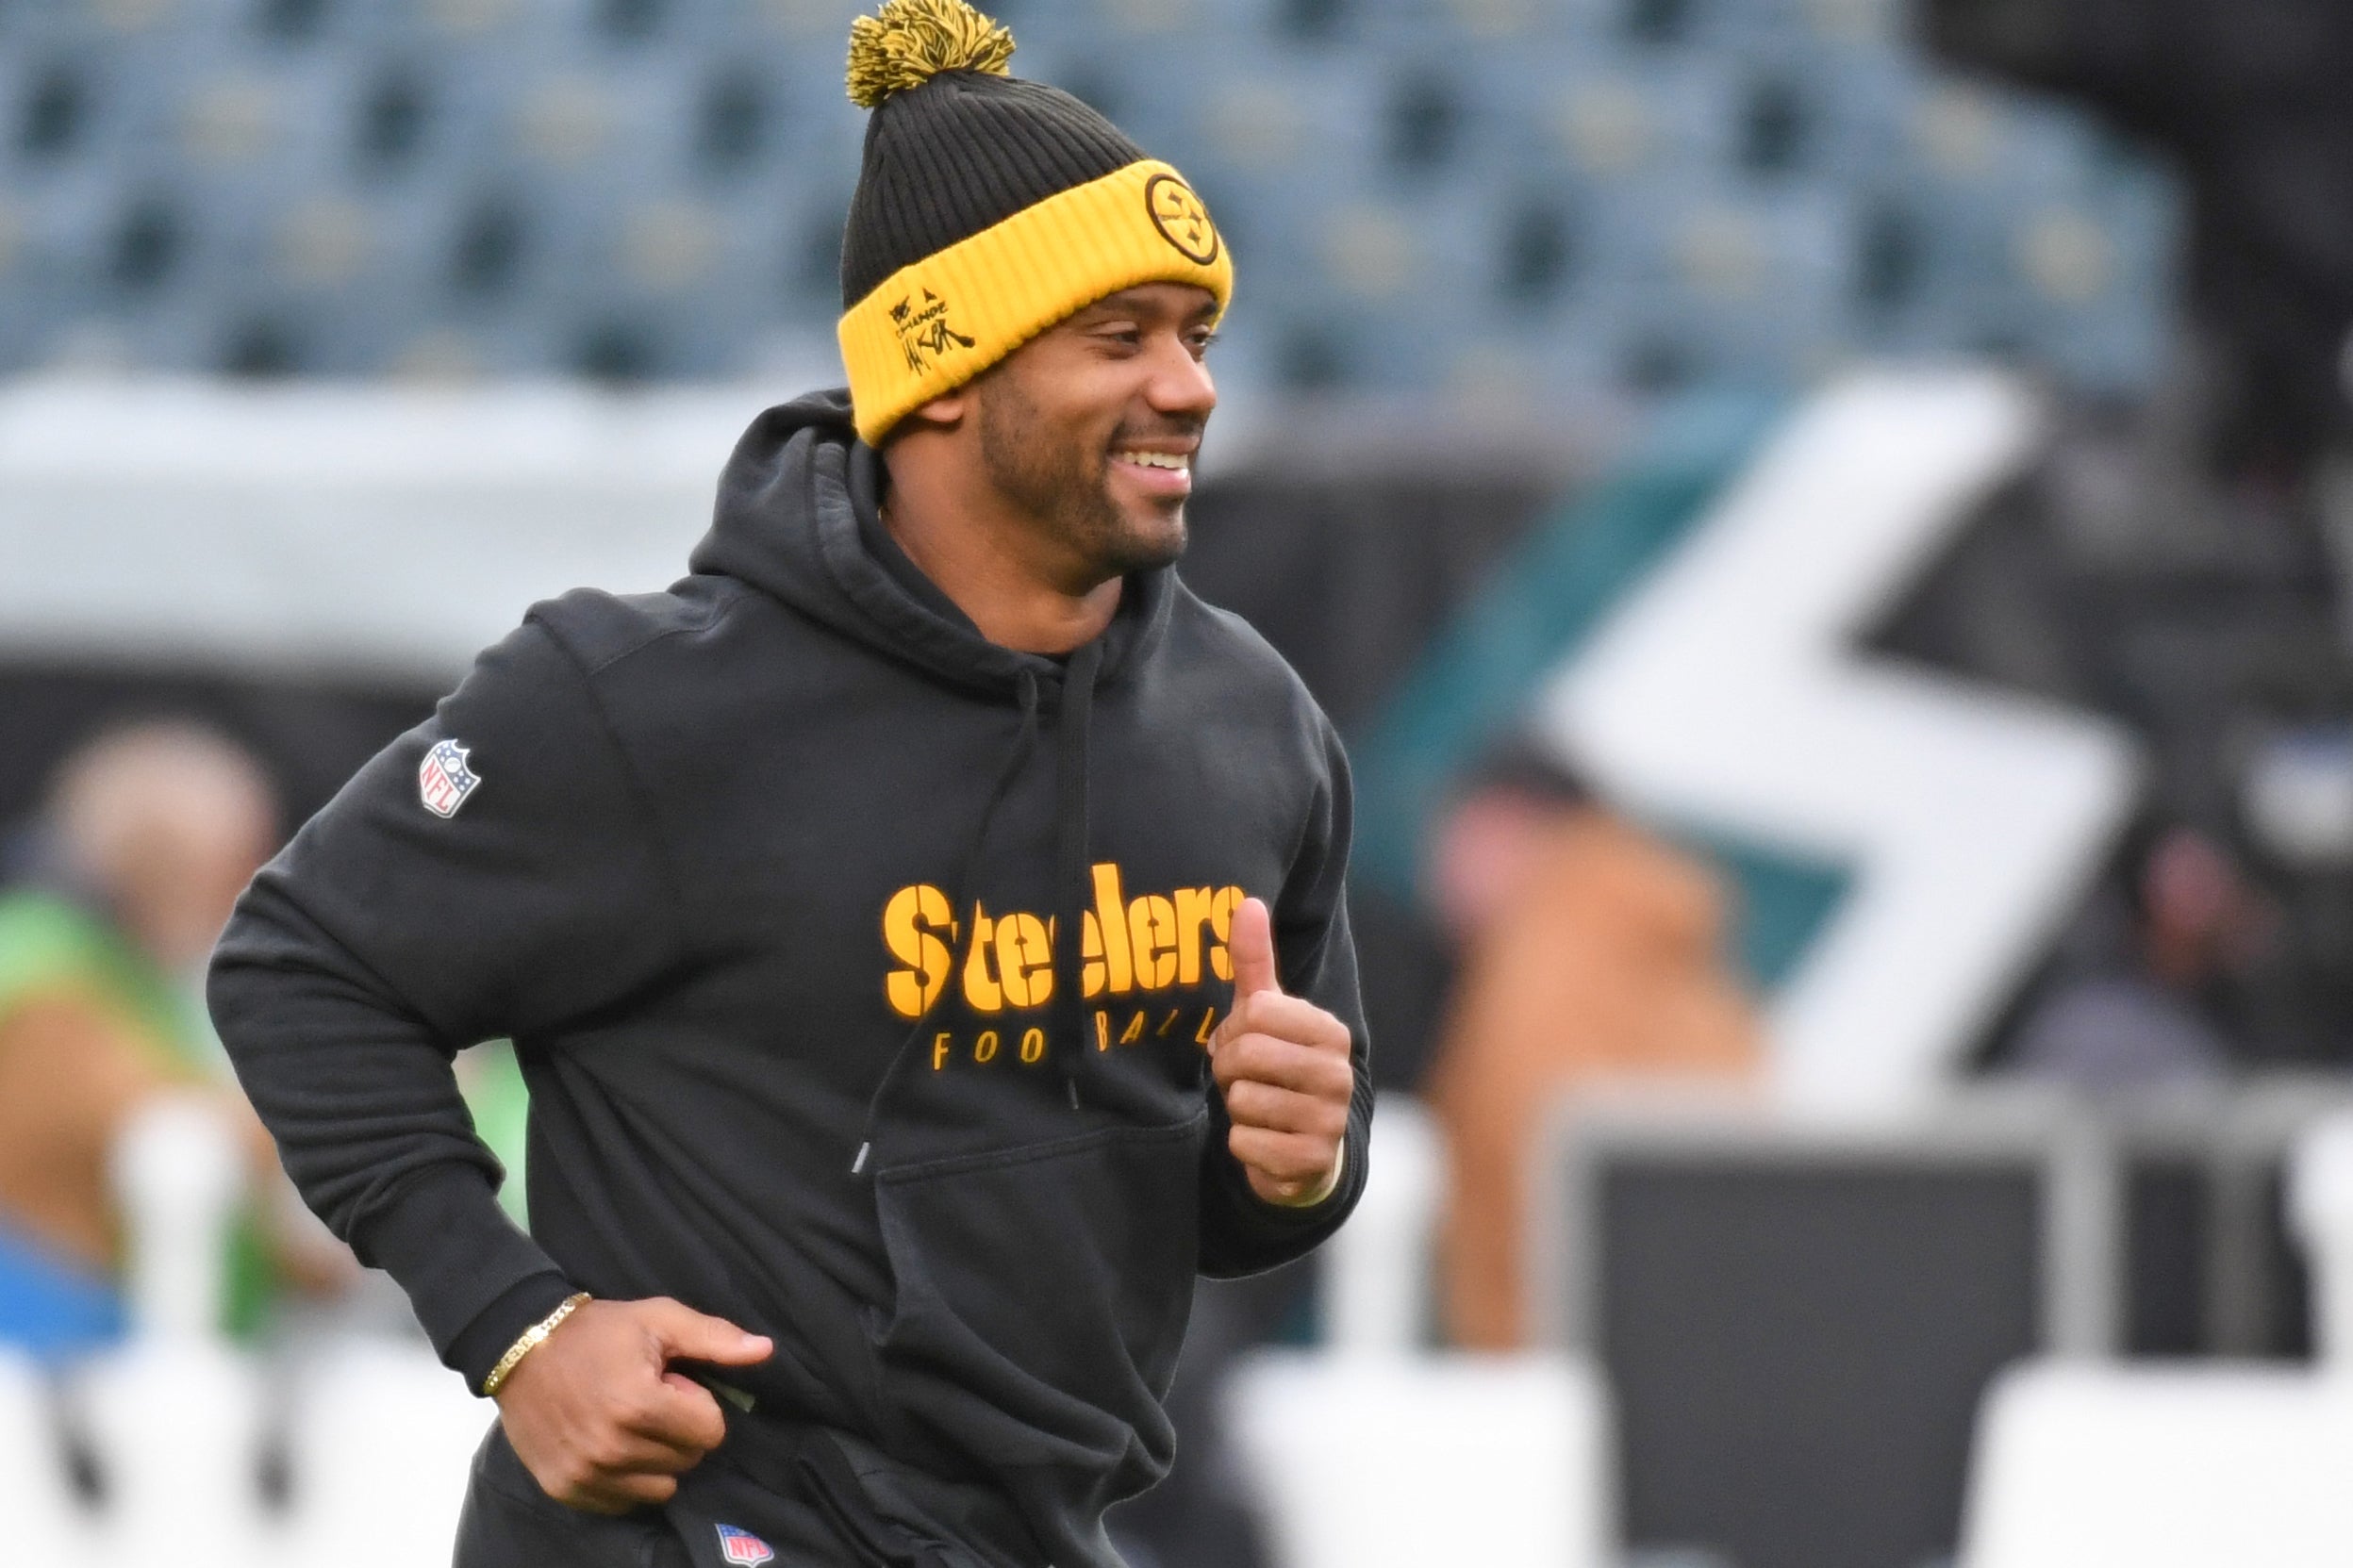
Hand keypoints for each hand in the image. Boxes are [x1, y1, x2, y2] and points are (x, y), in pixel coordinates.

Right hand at [494, 1296, 772, 1513]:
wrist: (521, 1347)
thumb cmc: (598, 1331)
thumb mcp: (659, 1319)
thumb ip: (715, 1338)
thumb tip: (765, 1351)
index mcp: (639, 1405)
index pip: (711, 1432)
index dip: (698, 1404)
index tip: (670, 1384)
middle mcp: (611, 1448)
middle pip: (688, 1460)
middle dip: (679, 1430)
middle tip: (646, 1399)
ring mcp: (586, 1474)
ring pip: (661, 1488)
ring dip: (655, 1459)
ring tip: (628, 1422)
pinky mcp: (566, 1489)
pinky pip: (624, 1503)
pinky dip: (626, 1479)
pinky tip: (609, 1444)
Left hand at [1209, 897, 1352, 1206]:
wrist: (1305, 1148)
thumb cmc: (1278, 1069)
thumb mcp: (1265, 1014)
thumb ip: (1254, 962)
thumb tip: (1249, 901)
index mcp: (1331, 1032)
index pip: (1255, 1012)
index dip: (1233, 1030)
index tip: (1243, 1044)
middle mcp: (1338, 1074)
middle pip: (1245, 1055)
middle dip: (1228, 1069)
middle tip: (1241, 1079)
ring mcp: (1330, 1121)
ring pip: (1243, 1100)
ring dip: (1236, 1107)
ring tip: (1257, 1107)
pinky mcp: (1313, 1162)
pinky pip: (1245, 1142)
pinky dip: (1241, 1143)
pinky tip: (1264, 1140)